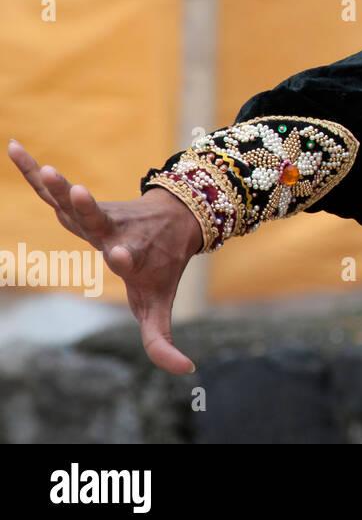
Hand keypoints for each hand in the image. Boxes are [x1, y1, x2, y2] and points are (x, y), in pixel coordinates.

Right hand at [7, 139, 201, 374]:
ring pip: (77, 202)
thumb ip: (163, 340)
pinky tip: (14, 147)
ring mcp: (98, 215)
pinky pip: (53, 189)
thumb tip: (186, 372)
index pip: (130, 258)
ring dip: (60, 187)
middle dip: (92, 210)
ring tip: (45, 171)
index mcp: (134, 257)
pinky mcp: (83, 204)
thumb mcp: (160, 305)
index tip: (120, 255)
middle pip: (101, 221)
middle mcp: (115, 232)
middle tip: (82, 193)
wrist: (177, 222)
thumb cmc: (160, 268)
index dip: (126, 257)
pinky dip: (31, 170)